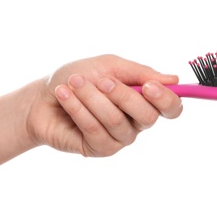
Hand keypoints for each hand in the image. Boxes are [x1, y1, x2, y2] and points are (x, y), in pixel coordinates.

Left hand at [27, 54, 182, 156]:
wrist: (42, 96)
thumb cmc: (78, 78)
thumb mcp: (109, 66)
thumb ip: (140, 73)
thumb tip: (174, 80)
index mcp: (144, 100)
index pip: (171, 108)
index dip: (166, 99)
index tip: (148, 86)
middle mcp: (136, 122)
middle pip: (148, 117)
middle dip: (123, 95)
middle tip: (101, 80)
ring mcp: (119, 138)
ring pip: (117, 121)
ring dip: (92, 98)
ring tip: (74, 83)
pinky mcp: (100, 149)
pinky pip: (95, 130)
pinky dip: (78, 108)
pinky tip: (65, 95)